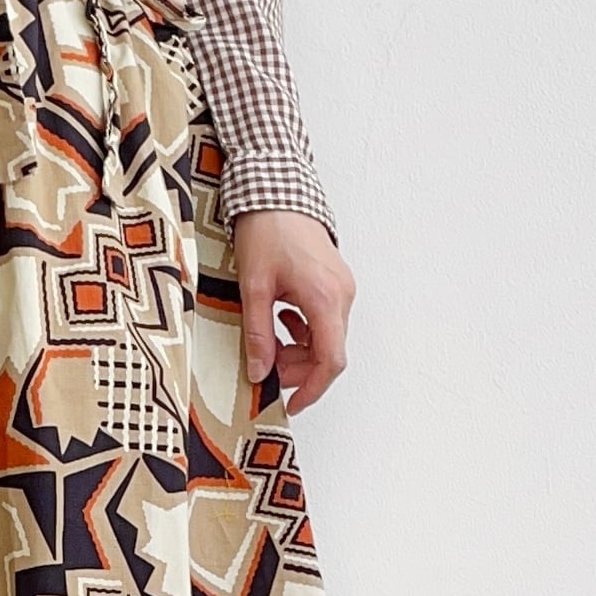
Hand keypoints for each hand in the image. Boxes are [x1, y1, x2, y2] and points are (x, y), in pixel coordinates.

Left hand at [232, 209, 354, 412]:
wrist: (276, 192)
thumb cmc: (266, 231)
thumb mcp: (253, 288)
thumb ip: (258, 334)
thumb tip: (259, 371)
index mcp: (325, 298)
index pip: (330, 361)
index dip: (312, 388)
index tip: (291, 403)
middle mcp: (342, 295)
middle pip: (328, 353)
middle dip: (298, 369)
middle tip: (265, 370)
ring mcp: (341, 288)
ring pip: (326, 338)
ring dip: (298, 350)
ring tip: (268, 344)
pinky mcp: (334, 282)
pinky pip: (324, 321)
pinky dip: (303, 331)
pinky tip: (280, 321)